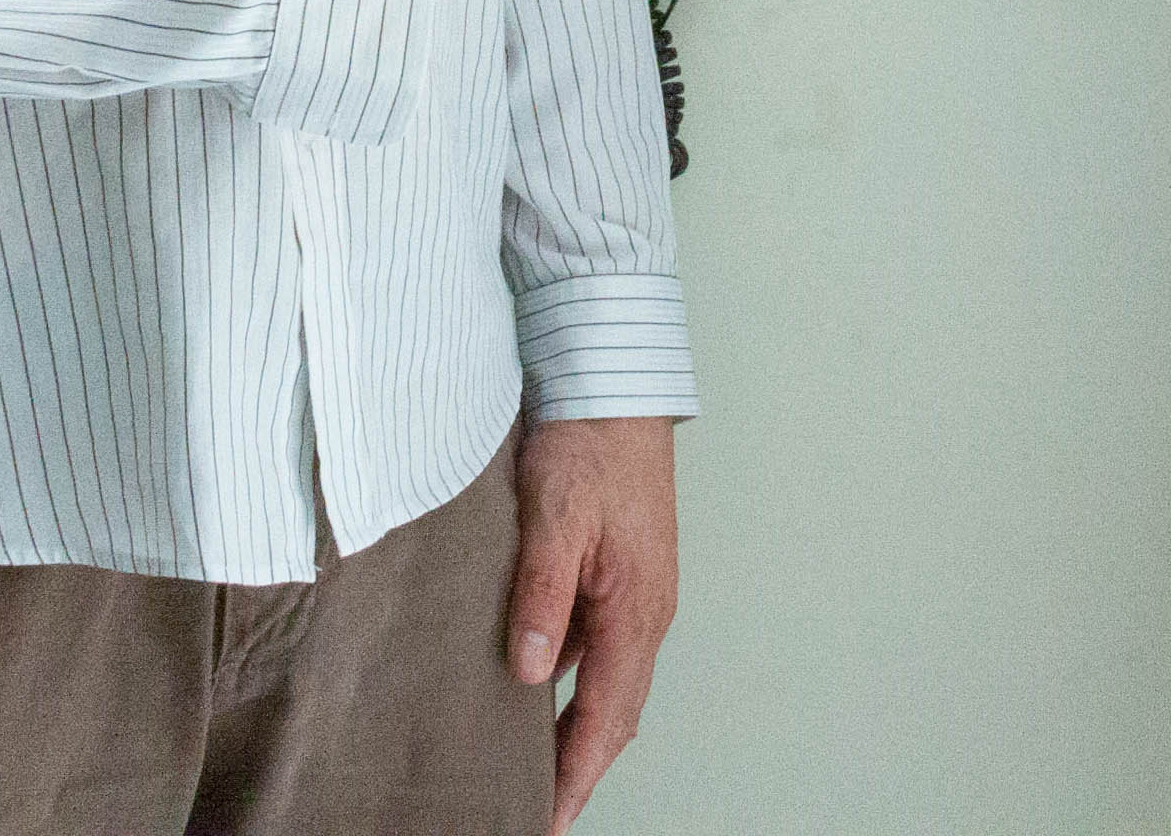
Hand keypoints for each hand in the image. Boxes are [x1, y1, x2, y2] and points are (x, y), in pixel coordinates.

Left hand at [508, 413, 678, 832]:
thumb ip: (542, 596)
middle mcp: (647, 609)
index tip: (546, 821)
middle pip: (616, 711)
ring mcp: (637, 591)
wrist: (614, 378)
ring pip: (608, 681)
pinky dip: (570, 682)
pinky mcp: (621, 573)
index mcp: (637, 607)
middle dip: (579, 767)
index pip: (607, 717)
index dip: (576, 775)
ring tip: (524, 766)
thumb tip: (532, 674)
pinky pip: (597, 646)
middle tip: (533, 810)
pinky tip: (528, 687)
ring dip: (575, 727)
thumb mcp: (553, 516)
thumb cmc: (587, 439)